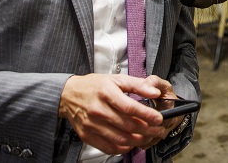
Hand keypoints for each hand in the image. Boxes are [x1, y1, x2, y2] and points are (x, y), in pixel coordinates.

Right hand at [59, 74, 174, 153]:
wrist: (68, 94)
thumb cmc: (93, 86)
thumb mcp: (116, 79)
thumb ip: (137, 85)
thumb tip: (155, 92)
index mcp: (106, 93)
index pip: (130, 107)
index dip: (147, 114)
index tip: (159, 119)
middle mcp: (98, 110)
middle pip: (127, 125)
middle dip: (147, 130)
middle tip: (158, 131)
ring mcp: (92, 125)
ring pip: (120, 138)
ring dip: (138, 141)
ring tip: (148, 138)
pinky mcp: (87, 136)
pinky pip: (108, 147)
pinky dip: (123, 148)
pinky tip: (131, 143)